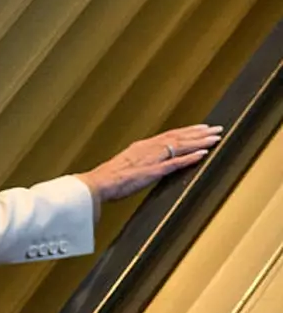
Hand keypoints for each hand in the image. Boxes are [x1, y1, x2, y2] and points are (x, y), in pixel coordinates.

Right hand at [77, 124, 222, 205]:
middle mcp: (148, 148)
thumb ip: (139, 162)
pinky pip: (174, 163)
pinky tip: (203, 153)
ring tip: (215, 138)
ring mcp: (151, 159)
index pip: (169, 135)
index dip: (187, 131)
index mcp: (141, 147)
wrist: (96, 184)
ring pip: (179, 146)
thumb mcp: (124, 165)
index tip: (201, 128)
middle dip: (199, 133)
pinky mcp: (152, 171)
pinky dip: (189, 158)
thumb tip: (146, 164)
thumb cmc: (107, 179)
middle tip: (217, 128)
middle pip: (178, 137)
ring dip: (199, 141)